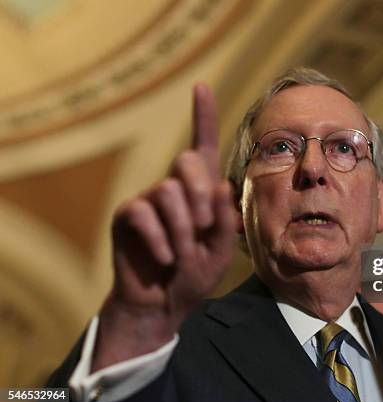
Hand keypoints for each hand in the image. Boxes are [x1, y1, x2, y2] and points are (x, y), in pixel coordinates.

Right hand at [93, 85, 235, 370]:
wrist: (163, 305)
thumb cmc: (195, 274)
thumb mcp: (221, 250)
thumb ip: (226, 219)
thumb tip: (222, 185)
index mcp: (201, 191)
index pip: (203, 146)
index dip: (202, 116)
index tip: (201, 86)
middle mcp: (174, 187)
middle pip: (186, 161)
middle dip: (201, 197)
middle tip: (204, 230)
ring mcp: (148, 199)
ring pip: (167, 191)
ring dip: (182, 227)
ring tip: (183, 253)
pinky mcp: (127, 216)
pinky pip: (143, 213)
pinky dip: (161, 240)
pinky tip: (166, 259)